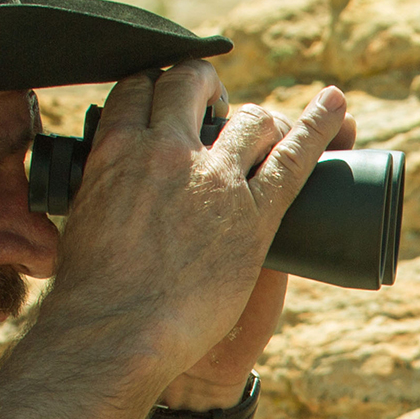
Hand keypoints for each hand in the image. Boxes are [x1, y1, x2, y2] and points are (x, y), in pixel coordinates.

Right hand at [36, 64, 349, 393]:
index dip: (162, 87)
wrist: (120, 332)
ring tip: (268, 129)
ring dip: (261, 118)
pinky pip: (295, 160)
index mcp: (117, 148)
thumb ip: (96, 194)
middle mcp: (168, 151)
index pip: (142, 87)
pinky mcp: (255, 217)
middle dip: (209, 88)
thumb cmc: (92, 289)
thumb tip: (83, 194)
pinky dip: (321, 127)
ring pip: (250, 120)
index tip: (173, 101)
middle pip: (195, 86)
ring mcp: (216, 182)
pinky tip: (337, 106)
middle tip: (218, 108)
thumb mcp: (81, 219)